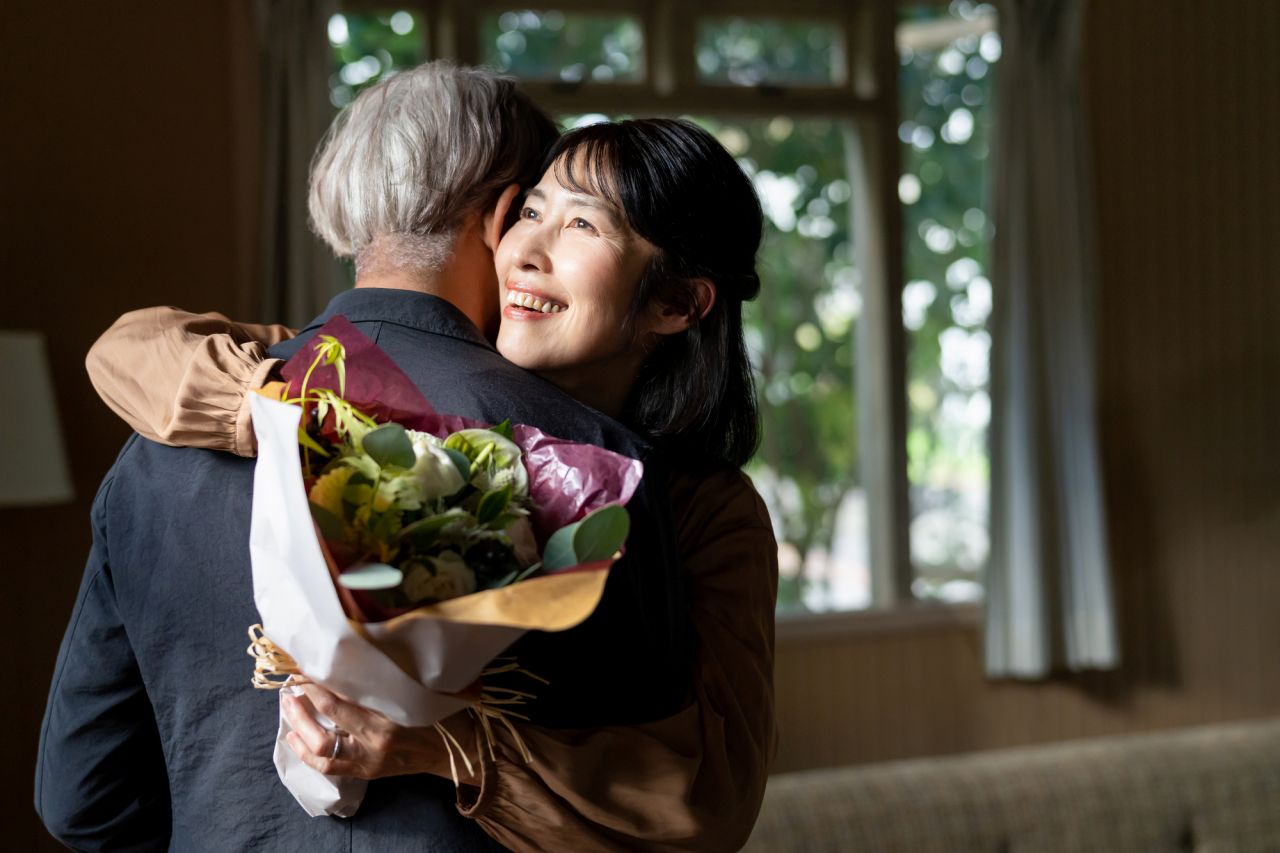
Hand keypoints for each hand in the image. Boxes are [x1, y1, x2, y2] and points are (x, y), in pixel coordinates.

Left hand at [281, 683, 474, 780]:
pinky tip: (295, 738)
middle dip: (301, 705)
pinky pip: (330, 767)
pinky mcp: (368, 772)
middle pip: (325, 726)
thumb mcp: (417, 692)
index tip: (303, 666)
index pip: (339, 701)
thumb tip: (353, 655)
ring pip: (321, 751)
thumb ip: (387, 680)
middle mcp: (375, 743)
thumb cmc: (442, 714)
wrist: (458, 751)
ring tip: (289, 708)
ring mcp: (370, 762)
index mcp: (389, 720)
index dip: (315, 684)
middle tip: (290, 685)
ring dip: (299, 729)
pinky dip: (307, 753)